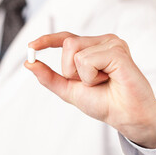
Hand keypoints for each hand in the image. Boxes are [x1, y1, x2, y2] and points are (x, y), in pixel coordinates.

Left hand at [24, 32, 155, 148]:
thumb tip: (29, 64)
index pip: (65, 38)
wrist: (126, 117)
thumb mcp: (69, 90)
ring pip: (76, 52)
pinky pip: (88, 60)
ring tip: (102, 81)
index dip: (48, 40)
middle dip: (70, 69)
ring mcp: (112, 44)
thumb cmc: (104, 102)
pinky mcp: (118, 51)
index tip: (31, 46)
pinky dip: (91, 76)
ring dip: (83, 75)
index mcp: (92, 48)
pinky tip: (109, 80)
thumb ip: (49, 77)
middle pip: (68, 43)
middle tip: (91, 82)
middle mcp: (102, 42)